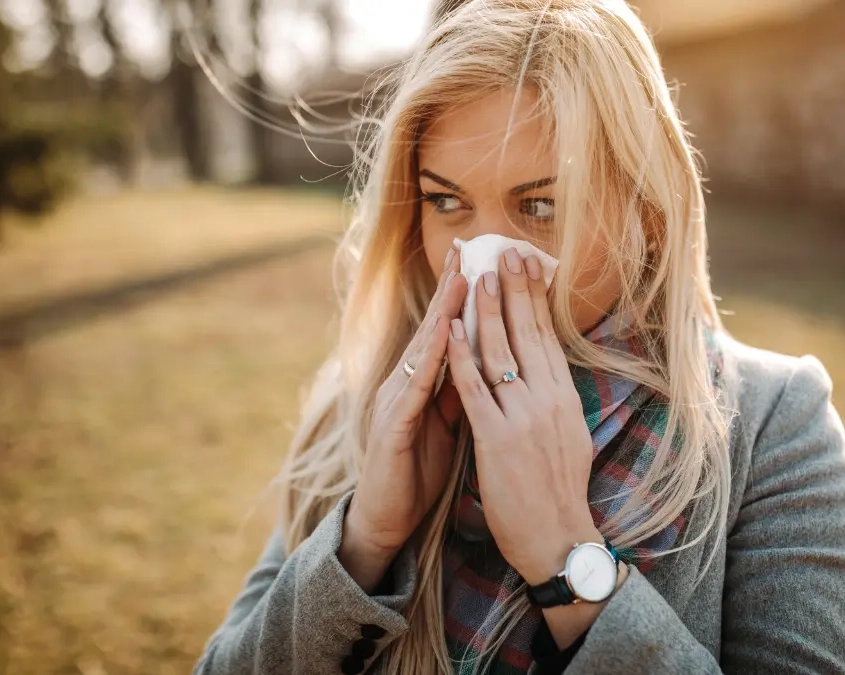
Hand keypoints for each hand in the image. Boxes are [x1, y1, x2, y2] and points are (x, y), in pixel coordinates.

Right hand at [339, 247, 466, 589]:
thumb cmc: (417, 467)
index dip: (463, 298)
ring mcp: (396, 401)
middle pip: (435, 328)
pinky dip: (431, 359)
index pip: (447, 332)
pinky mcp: (391, 426)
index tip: (485, 264)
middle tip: (470, 249)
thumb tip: (485, 362)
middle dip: (452, 289)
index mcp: (424, 383)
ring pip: (424, 349)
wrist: (387, 516)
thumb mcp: (447, 424)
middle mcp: (406, 383)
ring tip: (462, 278)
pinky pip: (415, 387)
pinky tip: (443, 335)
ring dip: (443, 312)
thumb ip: (460, 391)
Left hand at [446, 248, 600, 584]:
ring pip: (502, 352)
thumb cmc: (559, 490)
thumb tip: (548, 369)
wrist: (558, 538)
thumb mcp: (569, 435)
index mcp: (564, 398)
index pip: (547, 337)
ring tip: (478, 275)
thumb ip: (554, 400)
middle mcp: (549, 401)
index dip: (534, 299)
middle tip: (504, 251)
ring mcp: (523, 418)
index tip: (526, 265)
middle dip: (514, 290)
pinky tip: (452, 328)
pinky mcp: (497, 439)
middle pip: (528, 334)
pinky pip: (475, 389)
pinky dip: (462, 355)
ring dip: (487, 310)